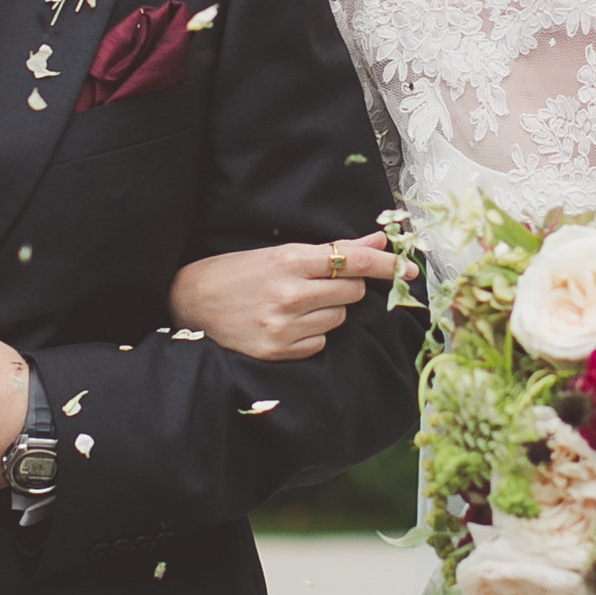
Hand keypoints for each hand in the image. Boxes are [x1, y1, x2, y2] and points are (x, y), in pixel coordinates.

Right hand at [169, 238, 404, 361]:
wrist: (187, 304)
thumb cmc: (234, 273)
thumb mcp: (278, 253)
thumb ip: (332, 250)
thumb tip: (379, 241)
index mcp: (289, 261)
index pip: (353, 261)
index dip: (387, 265)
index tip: (409, 269)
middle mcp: (289, 294)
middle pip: (351, 291)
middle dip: (345, 286)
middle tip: (317, 283)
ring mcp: (283, 327)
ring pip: (338, 318)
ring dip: (327, 311)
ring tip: (293, 304)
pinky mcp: (278, 352)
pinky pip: (319, 344)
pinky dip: (311, 335)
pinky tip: (285, 325)